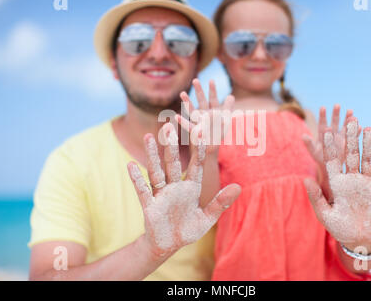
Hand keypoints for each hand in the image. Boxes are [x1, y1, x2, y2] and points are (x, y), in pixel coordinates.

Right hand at [127, 123, 240, 256]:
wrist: (169, 245)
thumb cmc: (188, 229)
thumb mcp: (208, 217)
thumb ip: (221, 202)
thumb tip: (239, 186)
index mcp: (191, 188)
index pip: (195, 165)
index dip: (198, 150)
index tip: (201, 131)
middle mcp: (175, 187)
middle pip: (173, 163)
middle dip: (171, 145)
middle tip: (169, 125)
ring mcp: (161, 195)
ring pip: (156, 171)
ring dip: (152, 155)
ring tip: (149, 136)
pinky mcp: (149, 206)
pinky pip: (142, 190)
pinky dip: (136, 178)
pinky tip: (131, 165)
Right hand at [176, 78, 234, 155]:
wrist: (212, 145)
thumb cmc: (219, 132)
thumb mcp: (226, 119)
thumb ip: (227, 108)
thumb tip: (231, 95)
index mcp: (213, 110)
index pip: (213, 99)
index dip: (212, 90)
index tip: (211, 80)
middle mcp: (204, 114)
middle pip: (201, 101)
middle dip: (199, 91)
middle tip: (195, 80)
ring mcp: (198, 121)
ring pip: (192, 110)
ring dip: (187, 102)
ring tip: (182, 93)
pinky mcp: (194, 130)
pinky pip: (188, 126)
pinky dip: (182, 122)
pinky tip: (176, 116)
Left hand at [304, 117, 370, 253]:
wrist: (359, 240)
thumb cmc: (339, 228)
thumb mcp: (324, 214)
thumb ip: (315, 196)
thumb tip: (304, 179)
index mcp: (336, 183)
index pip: (332, 160)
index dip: (329, 146)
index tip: (326, 130)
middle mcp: (351, 180)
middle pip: (350, 155)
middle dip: (350, 138)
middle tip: (350, 121)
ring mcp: (366, 184)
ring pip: (367, 160)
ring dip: (369, 145)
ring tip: (369, 128)